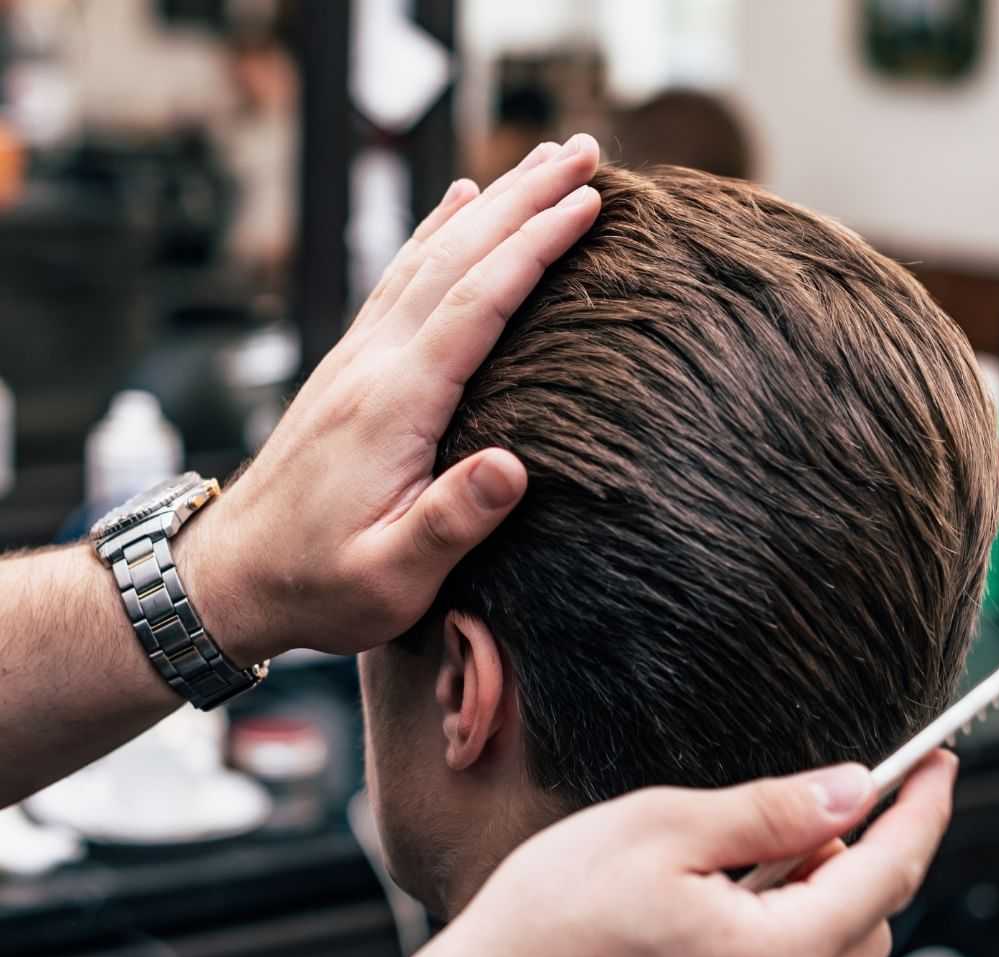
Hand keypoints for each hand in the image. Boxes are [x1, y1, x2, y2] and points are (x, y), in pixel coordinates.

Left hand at [181, 136, 601, 662]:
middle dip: (523, 198)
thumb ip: (449, 523)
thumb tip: (513, 467)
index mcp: (392, 407)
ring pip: (427, 257)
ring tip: (540, 162)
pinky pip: (398, 280)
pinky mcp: (349, 367)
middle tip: (585, 152)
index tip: (588, 204)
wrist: (232, 576)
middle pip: (455, 258)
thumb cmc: (318, 584)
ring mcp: (355, 358)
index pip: (476, 305)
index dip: (534, 248)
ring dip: (487, 203)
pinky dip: (434, 233)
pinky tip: (455, 204)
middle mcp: (371, 364)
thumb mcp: (390, 579)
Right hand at [439, 750, 956, 956]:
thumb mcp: (661, 829)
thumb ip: (770, 811)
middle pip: (869, 919)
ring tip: (758, 850)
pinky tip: (727, 902)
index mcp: (772, 956)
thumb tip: (850, 790)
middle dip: (865, 852)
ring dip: (821, 894)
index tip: (937, 766)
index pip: (888, 870)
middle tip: (819, 801)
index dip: (921, 809)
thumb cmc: (551, 917)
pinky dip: (786, 935)